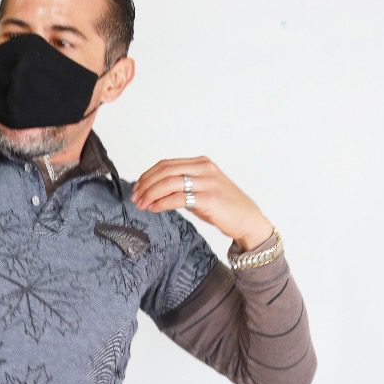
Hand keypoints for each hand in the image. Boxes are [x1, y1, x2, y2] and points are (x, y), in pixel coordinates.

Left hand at [130, 156, 273, 250]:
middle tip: (135, 197)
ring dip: (150, 194)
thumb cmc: (224, 207)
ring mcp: (207, 182)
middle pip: (165, 171)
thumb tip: (154, 190)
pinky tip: (154, 209)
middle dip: (145, 184)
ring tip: (141, 204)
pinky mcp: (209, 198)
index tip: (137, 187)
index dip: (148, 175)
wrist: (248, 220)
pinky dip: (161, 203)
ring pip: (169, 183)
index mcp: (201, 163)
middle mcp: (204, 169)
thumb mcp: (202, 189)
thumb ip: (182, 185)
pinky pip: (178, 198)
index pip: (166, 164)